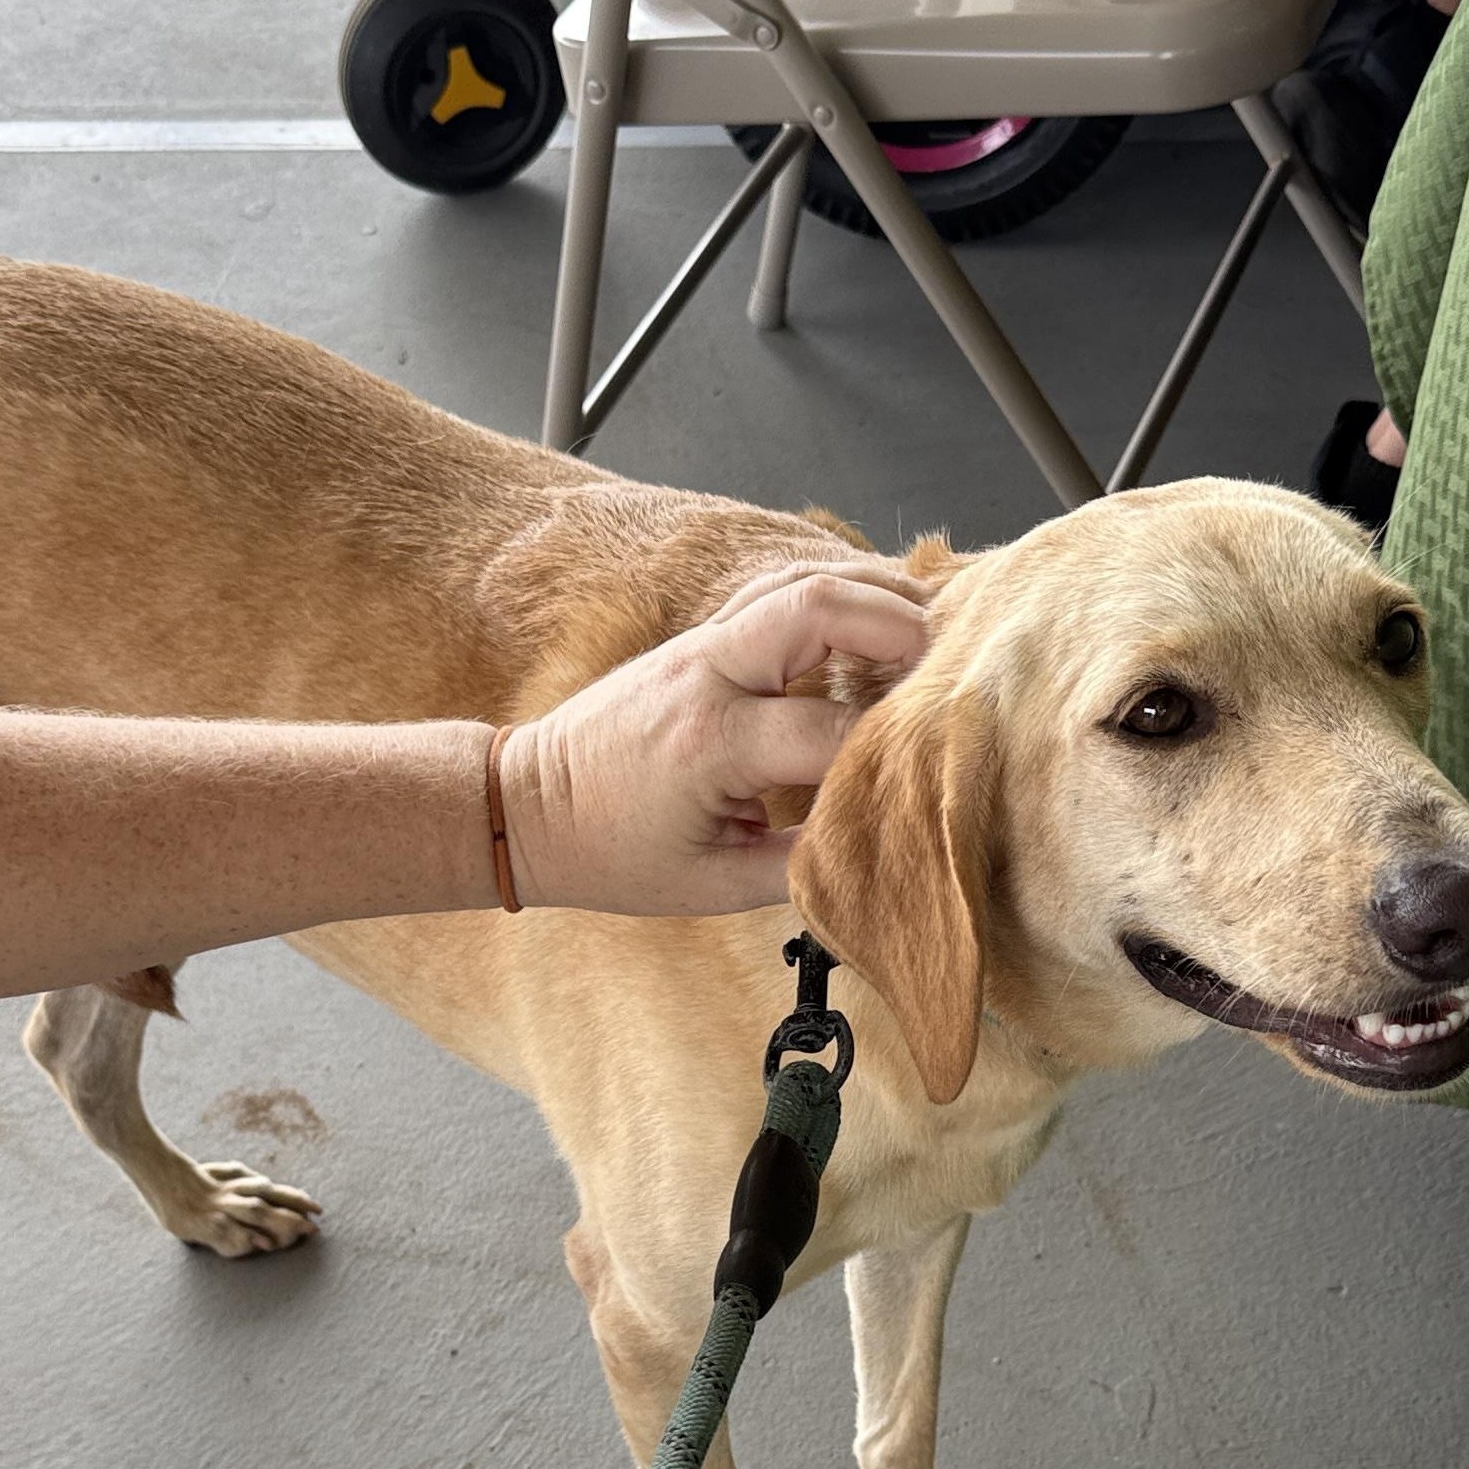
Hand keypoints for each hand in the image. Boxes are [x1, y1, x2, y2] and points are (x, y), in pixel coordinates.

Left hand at [495, 563, 930, 913]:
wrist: (525, 806)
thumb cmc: (610, 853)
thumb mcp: (708, 886)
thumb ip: (800, 865)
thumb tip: (873, 843)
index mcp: (710, 740)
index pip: (832, 728)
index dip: (890, 751)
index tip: (926, 771)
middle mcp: (707, 673)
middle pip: (821, 604)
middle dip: (897, 625)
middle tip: (944, 667)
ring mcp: (701, 644)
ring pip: (802, 582)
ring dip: (872, 599)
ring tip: (925, 640)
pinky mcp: (701, 639)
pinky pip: (779, 596)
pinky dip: (836, 602)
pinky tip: (871, 633)